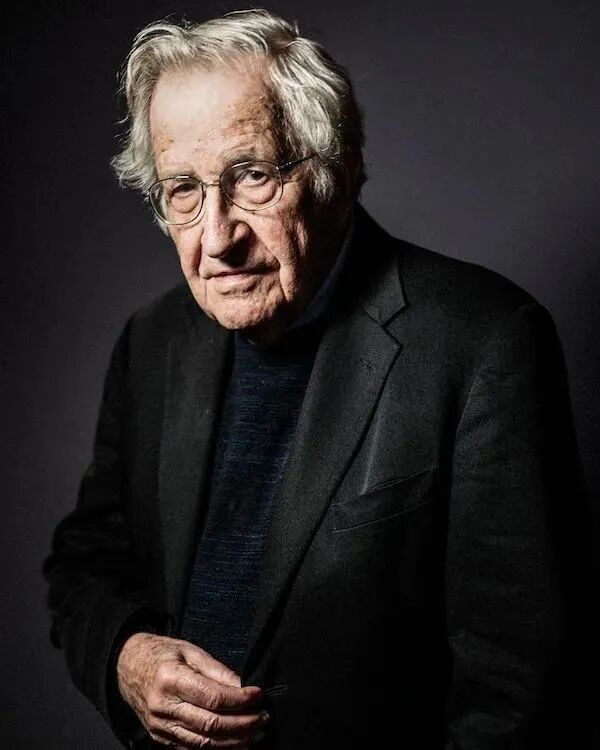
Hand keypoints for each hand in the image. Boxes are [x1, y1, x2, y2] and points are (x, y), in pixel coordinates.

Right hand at [116, 632, 267, 747]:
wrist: (126, 667)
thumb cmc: (161, 654)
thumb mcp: (190, 651)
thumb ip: (217, 670)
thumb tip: (244, 685)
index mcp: (170, 678)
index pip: (212, 697)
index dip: (239, 700)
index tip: (259, 695)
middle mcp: (163, 706)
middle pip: (210, 724)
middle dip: (242, 724)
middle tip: (263, 718)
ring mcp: (160, 726)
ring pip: (203, 742)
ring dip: (234, 742)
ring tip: (256, 734)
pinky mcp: (160, 737)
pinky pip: (192, 748)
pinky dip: (216, 749)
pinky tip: (235, 744)